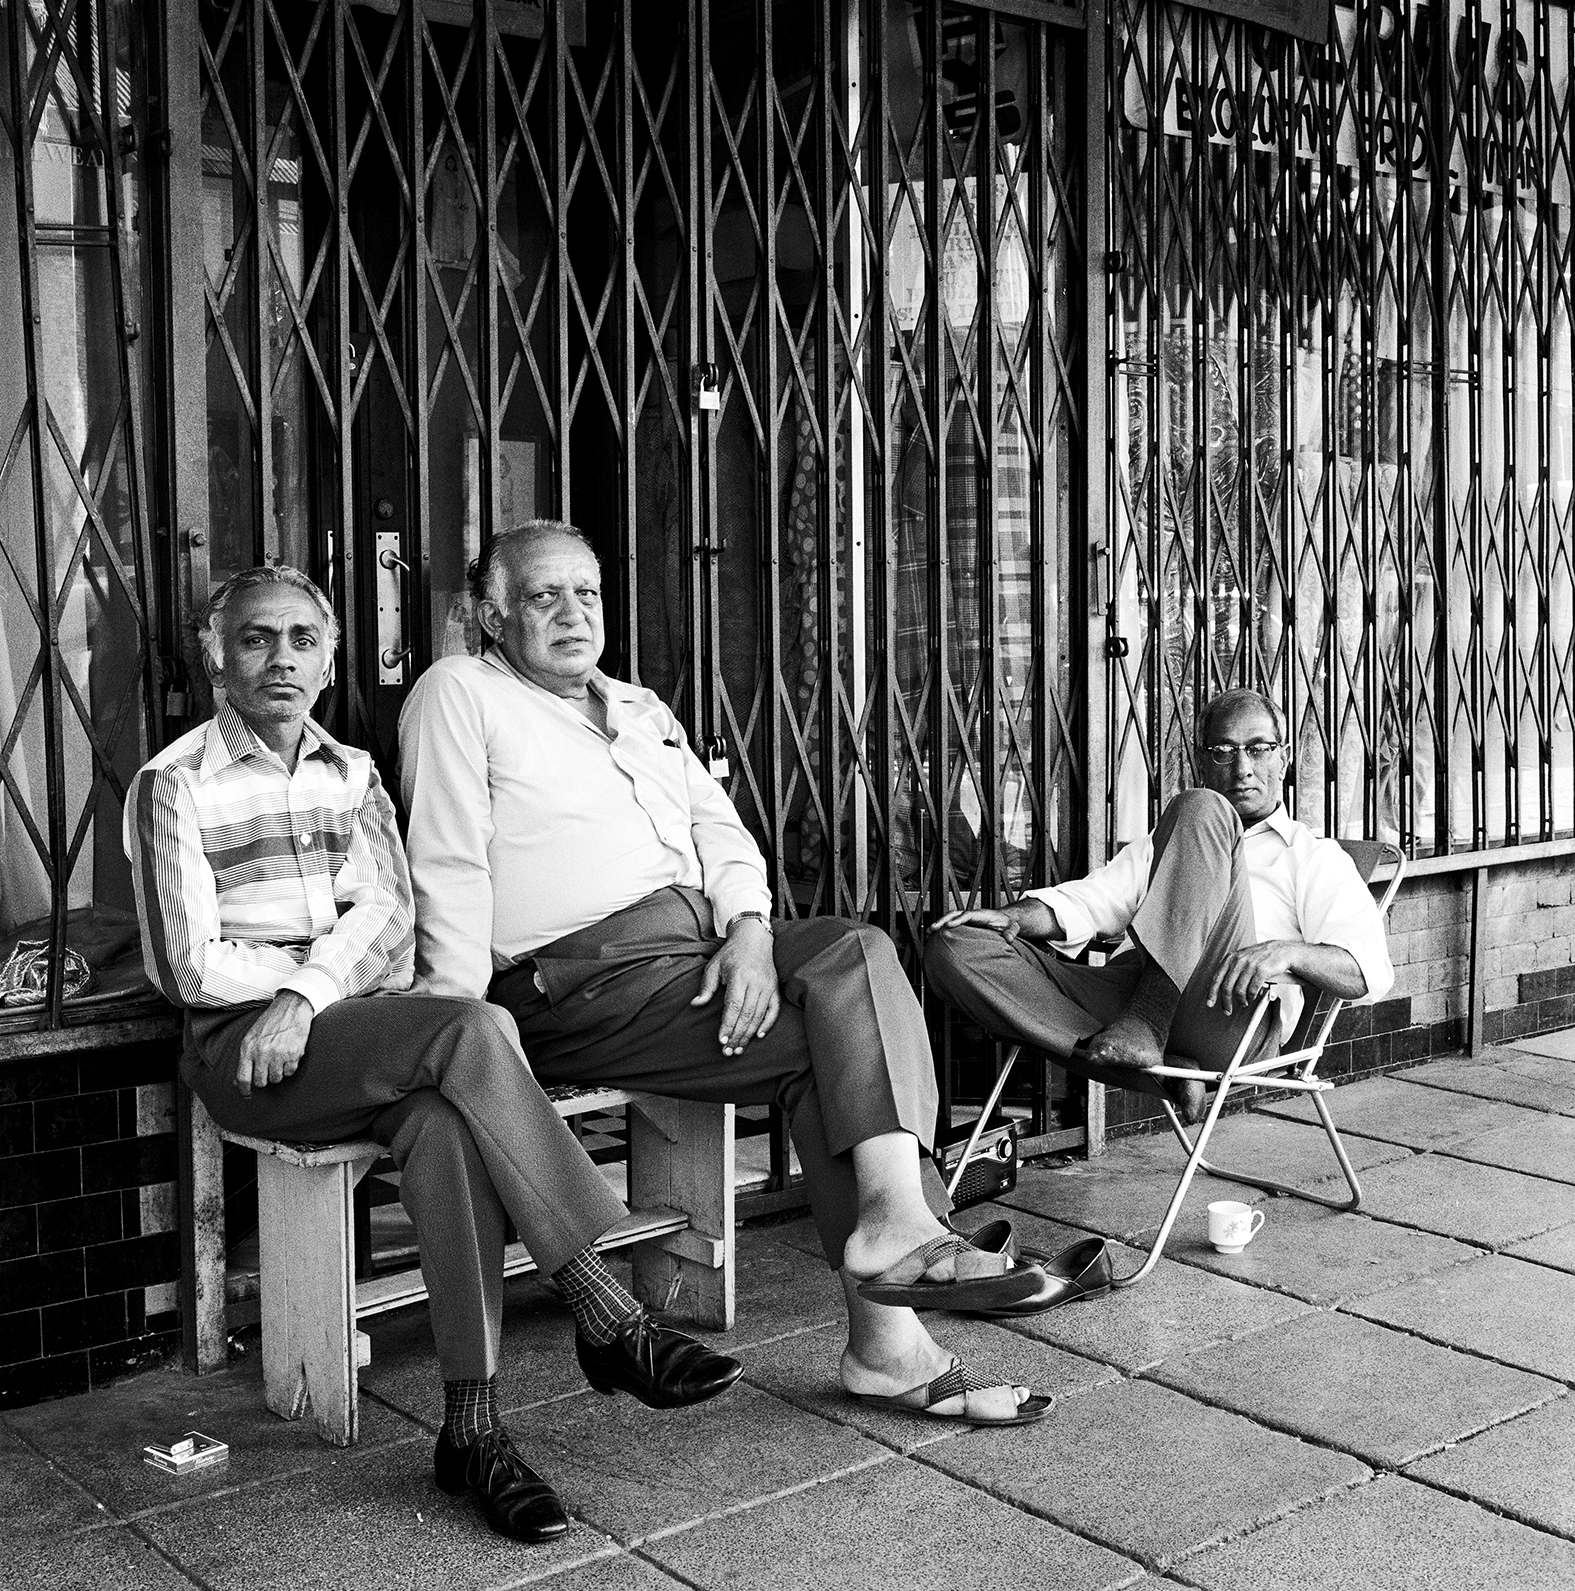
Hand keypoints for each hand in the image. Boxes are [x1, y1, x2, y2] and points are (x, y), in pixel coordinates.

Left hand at [235, 990, 313, 1096]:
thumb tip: (237, 1082)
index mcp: (248, 1047)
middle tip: (269, 1069)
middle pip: (261, 1081)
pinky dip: (290, 1066)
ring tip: (280, 1058)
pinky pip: (290, 1071)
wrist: (292, 1006)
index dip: (244, 1090)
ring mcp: (279, 1053)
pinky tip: (290, 1054)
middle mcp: (262, 1052)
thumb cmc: (271, 1022)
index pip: (242, 1077)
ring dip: (278, 1072)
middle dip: (265, 1079)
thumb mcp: (251, 1037)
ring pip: (277, 1078)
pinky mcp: (294, 1053)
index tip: (247, 1095)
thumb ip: (245, 1058)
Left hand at [691, 919, 780, 1055]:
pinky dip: (768, 1024)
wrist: (754, 939)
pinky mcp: (775, 989)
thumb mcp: (714, 966)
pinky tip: (758, 1036)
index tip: (721, 1040)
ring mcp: (768, 986)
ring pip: (759, 1015)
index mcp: (740, 976)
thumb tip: (695, 1005)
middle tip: (728, 1052)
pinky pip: (774, 1010)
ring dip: (749, 1035)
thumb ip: (706, 987)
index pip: (734, 1006)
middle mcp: (756, 982)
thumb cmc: (730, 954)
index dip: (728, 1025)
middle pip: (747, 1014)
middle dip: (737, 1035)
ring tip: (738, 1049)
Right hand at [932, 897, 1058, 945]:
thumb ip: (1011, 932)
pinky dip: (942, 928)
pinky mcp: (964, 924)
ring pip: (950, 918)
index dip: (958, 920)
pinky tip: (933, 936)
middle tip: (933, 929)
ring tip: (928, 933)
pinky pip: (951, 924)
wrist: (1006, 920)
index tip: (949, 926)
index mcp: (981, 914)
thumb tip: (1008, 939)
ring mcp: (967, 919)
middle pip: (954, 914)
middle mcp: (972, 915)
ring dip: (939, 924)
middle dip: (942, 920)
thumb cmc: (1008, 924)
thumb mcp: (1013, 928)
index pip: (967, 915)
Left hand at [1206, 939, 1302, 1016]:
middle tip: (1227, 1011)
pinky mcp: (1262, 970)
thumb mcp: (1242, 958)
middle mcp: (1238, 961)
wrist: (1282, 950)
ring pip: (1240, 990)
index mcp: (1230, 958)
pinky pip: (1253, 989)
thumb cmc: (1260, 957)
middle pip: (1226, 987)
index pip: (1216, 978)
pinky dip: (1252, 996)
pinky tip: (1253, 997)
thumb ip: (1231, 970)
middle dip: (1226, 1002)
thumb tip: (1220, 988)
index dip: (1211, 993)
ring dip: (1241, 1000)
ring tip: (1244, 1003)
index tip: (1209, 1003)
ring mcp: (1250, 965)